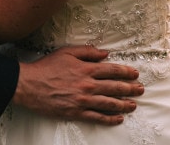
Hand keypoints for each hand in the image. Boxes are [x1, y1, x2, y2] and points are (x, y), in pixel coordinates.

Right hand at [12, 45, 143, 124]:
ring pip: (109, 104)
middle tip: (140, 90)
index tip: (135, 74)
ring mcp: (83, 100)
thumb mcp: (66, 52)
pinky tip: (118, 118)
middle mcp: (87, 85)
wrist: (29, 85)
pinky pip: (97, 117)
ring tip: (134, 105)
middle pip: (115, 88)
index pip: (112, 70)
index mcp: (86, 69)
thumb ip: (86, 52)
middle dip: (130, 89)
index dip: (126, 72)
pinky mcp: (76, 112)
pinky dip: (110, 118)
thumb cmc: (46, 67)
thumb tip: (104, 53)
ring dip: (124, 104)